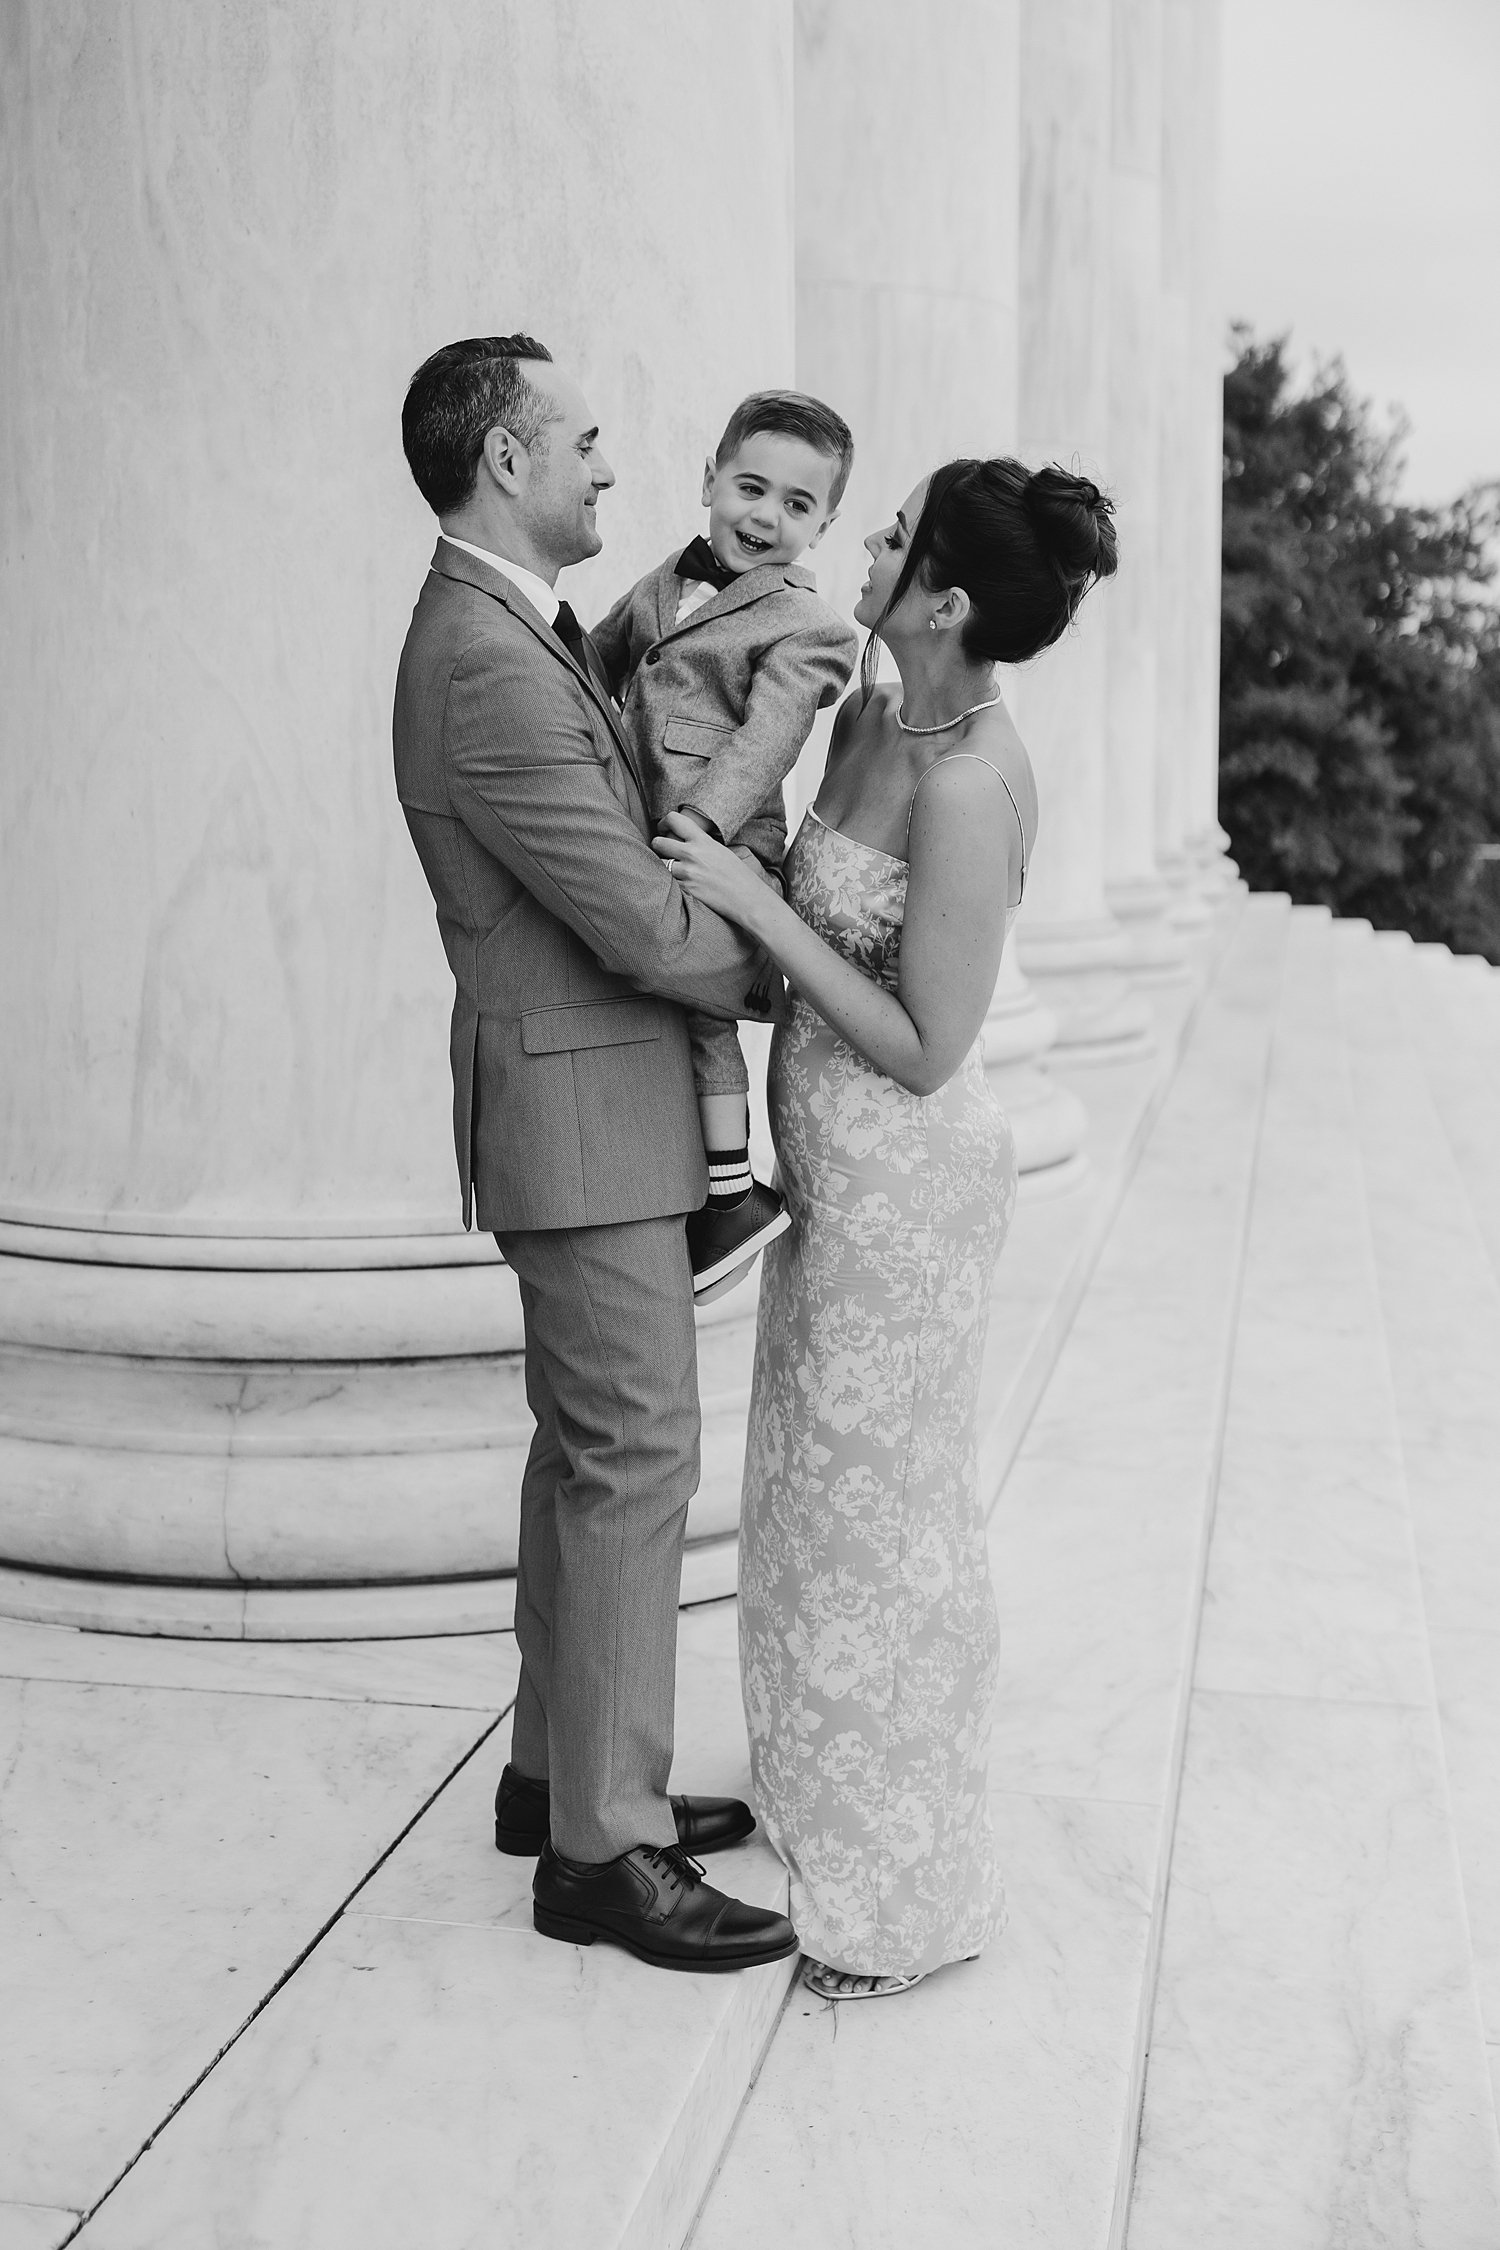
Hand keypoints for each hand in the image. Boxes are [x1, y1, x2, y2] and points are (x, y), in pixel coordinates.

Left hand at [653, 811, 776, 930]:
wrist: (748, 898)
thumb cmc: (739, 876)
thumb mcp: (721, 851)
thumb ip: (701, 844)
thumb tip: (684, 842)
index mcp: (703, 840)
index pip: (674, 819)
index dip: (664, 823)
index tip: (664, 830)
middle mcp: (692, 854)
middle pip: (659, 843)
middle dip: (658, 847)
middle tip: (664, 852)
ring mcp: (688, 872)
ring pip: (661, 864)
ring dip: (664, 867)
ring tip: (674, 871)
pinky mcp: (686, 890)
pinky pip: (669, 883)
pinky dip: (672, 884)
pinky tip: (682, 886)